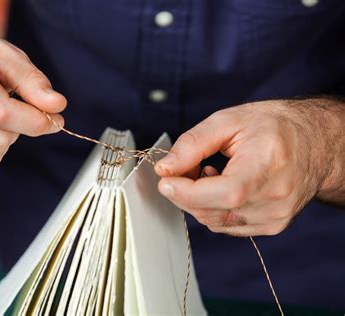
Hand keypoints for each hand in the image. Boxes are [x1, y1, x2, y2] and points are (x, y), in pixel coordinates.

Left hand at [155, 99, 340, 235]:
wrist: (314, 142)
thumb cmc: (273, 126)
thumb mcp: (228, 121)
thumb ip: (192, 144)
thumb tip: (164, 169)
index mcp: (267, 167)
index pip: (224, 194)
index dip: (186, 192)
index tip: (165, 179)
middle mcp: (275, 200)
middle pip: (211, 211)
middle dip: (184, 192)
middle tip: (184, 166)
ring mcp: (274, 218)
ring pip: (213, 222)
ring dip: (198, 200)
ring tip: (209, 171)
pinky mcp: (271, 226)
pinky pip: (225, 226)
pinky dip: (213, 208)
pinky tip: (222, 185)